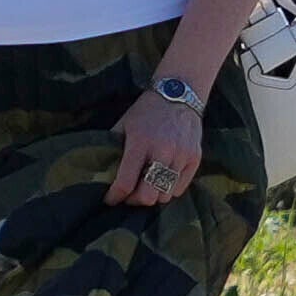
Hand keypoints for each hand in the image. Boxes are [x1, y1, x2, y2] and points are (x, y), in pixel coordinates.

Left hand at [98, 74, 207, 212]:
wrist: (178, 95)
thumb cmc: (146, 111)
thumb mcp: (123, 124)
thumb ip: (114, 147)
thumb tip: (101, 171)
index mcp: (140, 142)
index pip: (126, 181)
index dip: (115, 195)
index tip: (109, 199)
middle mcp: (162, 151)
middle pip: (148, 195)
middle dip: (135, 200)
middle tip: (128, 196)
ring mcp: (181, 156)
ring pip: (165, 195)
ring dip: (152, 195)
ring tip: (144, 187)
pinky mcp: (195, 159)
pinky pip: (180, 188)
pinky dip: (168, 190)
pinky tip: (160, 181)